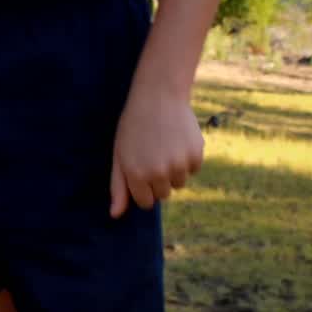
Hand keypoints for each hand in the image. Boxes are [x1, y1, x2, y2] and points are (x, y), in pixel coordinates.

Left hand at [109, 76, 203, 217]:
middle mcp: (158, 173)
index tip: (141, 171)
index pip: (146, 203)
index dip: (143, 188)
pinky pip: (193, 169)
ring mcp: (179, 165)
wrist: (158, 96)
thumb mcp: (119, 154)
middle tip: (152, 153)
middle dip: (158, 180)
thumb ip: (118, 187)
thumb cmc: (134, 126)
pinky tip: (177, 139)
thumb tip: (115, 215)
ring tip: (164, 144)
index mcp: (136, 174)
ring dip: (174, 170)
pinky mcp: (196, 155)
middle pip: (163, 195)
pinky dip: (187, 159)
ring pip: (179, 183)